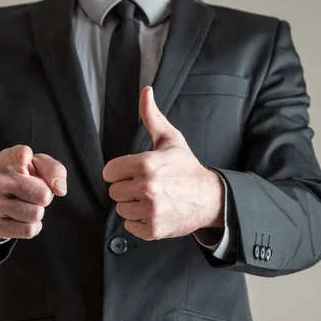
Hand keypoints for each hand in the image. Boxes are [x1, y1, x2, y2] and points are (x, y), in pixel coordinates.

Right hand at [0, 145, 66, 238]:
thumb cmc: (21, 178)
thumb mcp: (37, 165)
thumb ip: (54, 169)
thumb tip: (60, 189)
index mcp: (7, 160)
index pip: (16, 155)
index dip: (23, 155)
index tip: (24, 157)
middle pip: (43, 195)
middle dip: (45, 196)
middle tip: (33, 192)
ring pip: (37, 214)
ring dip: (38, 211)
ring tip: (25, 204)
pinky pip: (29, 230)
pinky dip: (33, 226)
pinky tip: (22, 218)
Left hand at [103, 87, 223, 240]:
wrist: (210, 198)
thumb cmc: (187, 168)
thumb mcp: (171, 139)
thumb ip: (152, 117)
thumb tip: (146, 91)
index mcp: (146, 164)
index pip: (109, 172)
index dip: (120, 172)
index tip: (133, 173)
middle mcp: (147, 187)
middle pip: (114, 192)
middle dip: (126, 189)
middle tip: (146, 186)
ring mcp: (150, 210)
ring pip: (121, 210)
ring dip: (133, 206)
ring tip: (152, 199)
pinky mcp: (153, 229)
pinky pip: (129, 226)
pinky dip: (139, 222)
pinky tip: (154, 212)